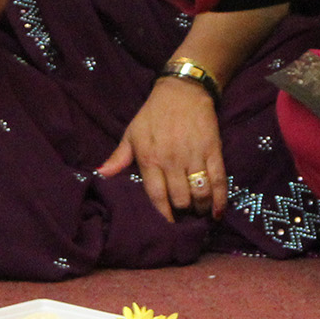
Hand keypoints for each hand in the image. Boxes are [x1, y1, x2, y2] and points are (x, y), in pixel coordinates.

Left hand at [96, 76, 225, 220]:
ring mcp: (194, 155)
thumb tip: (100, 174)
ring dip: (200, 208)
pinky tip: (217, 212)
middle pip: (180, 198)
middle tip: (184, 219)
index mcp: (149, 158)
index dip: (163, 215)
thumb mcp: (131, 133)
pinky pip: (218, 180)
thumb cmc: (153, 114)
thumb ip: (118, 157)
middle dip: (183, 213)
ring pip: (199, 192)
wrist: (182, 91)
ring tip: (198, 214)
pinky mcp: (212, 150)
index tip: (166, 227)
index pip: (156, 195)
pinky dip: (219, 200)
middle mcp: (172, 159)